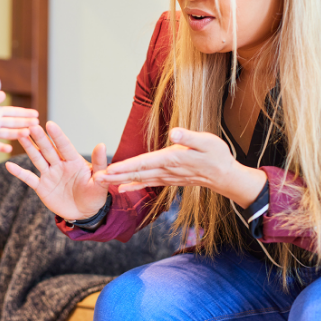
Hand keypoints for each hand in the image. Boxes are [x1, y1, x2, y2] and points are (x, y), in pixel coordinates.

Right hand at [5, 121, 109, 220]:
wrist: (85, 214)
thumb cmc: (95, 196)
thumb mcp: (100, 181)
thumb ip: (99, 164)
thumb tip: (102, 144)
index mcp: (74, 161)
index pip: (64, 146)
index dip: (57, 136)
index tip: (50, 124)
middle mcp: (60, 165)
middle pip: (48, 149)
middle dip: (40, 139)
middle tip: (31, 126)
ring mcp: (50, 175)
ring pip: (37, 159)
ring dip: (29, 148)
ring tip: (20, 135)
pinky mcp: (42, 187)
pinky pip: (29, 178)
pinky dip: (19, 173)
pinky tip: (9, 165)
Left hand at [99, 128, 266, 207]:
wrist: (225, 176)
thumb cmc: (218, 155)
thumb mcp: (207, 141)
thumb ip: (190, 138)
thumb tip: (175, 133)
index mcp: (171, 159)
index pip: (143, 163)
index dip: (125, 166)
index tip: (109, 169)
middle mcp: (166, 170)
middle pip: (135, 173)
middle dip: (115, 176)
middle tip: (95, 178)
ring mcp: (166, 176)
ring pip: (139, 179)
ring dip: (120, 180)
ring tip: (102, 181)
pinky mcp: (168, 179)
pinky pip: (147, 182)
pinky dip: (133, 185)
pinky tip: (122, 188)